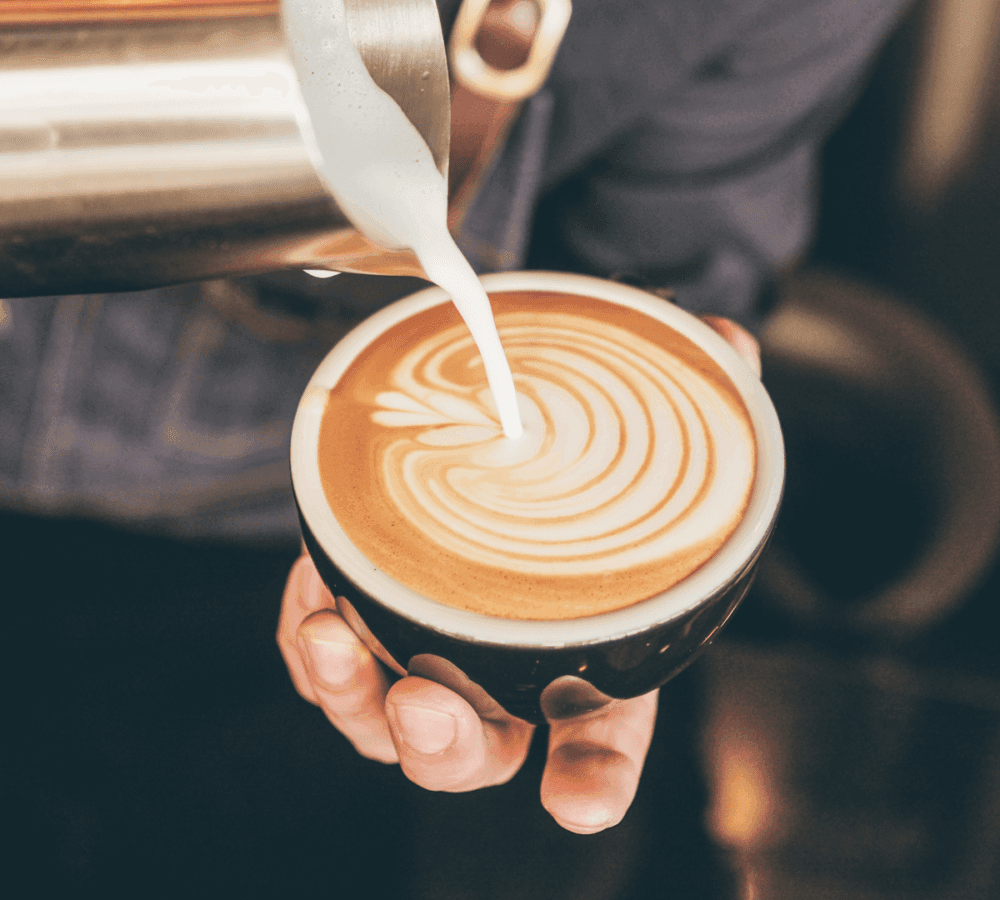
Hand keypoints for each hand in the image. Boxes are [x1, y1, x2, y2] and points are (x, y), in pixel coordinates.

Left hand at [277, 316, 759, 832]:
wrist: (499, 444)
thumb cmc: (579, 464)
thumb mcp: (641, 425)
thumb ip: (694, 390)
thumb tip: (733, 340)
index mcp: (586, 659)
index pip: (602, 737)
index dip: (593, 776)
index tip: (578, 802)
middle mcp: (503, 674)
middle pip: (473, 750)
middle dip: (444, 744)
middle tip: (423, 701)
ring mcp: (428, 652)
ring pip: (382, 721)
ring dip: (352, 696)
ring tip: (329, 634)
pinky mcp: (366, 619)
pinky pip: (329, 662)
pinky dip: (311, 645)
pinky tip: (311, 596)